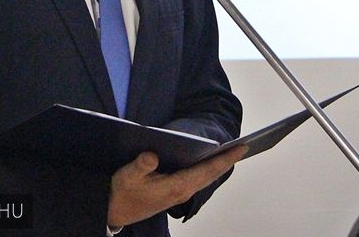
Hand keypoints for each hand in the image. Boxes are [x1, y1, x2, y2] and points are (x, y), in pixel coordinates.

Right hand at [107, 145, 246, 226]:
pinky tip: (210, 160)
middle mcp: (182, 191)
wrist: (113, 212)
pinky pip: (198, 178)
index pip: (207, 170)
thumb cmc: (122, 193)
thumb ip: (140, 165)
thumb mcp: (127, 176)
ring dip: (219, 165)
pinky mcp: (175, 192)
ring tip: (233, 151)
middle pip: (212, 174)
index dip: (225, 158)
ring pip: (206, 177)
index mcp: (176, 186)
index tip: (242, 148)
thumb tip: (152, 155)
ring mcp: (180, 193)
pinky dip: (208, 168)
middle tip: (245, 146)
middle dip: (228, 160)